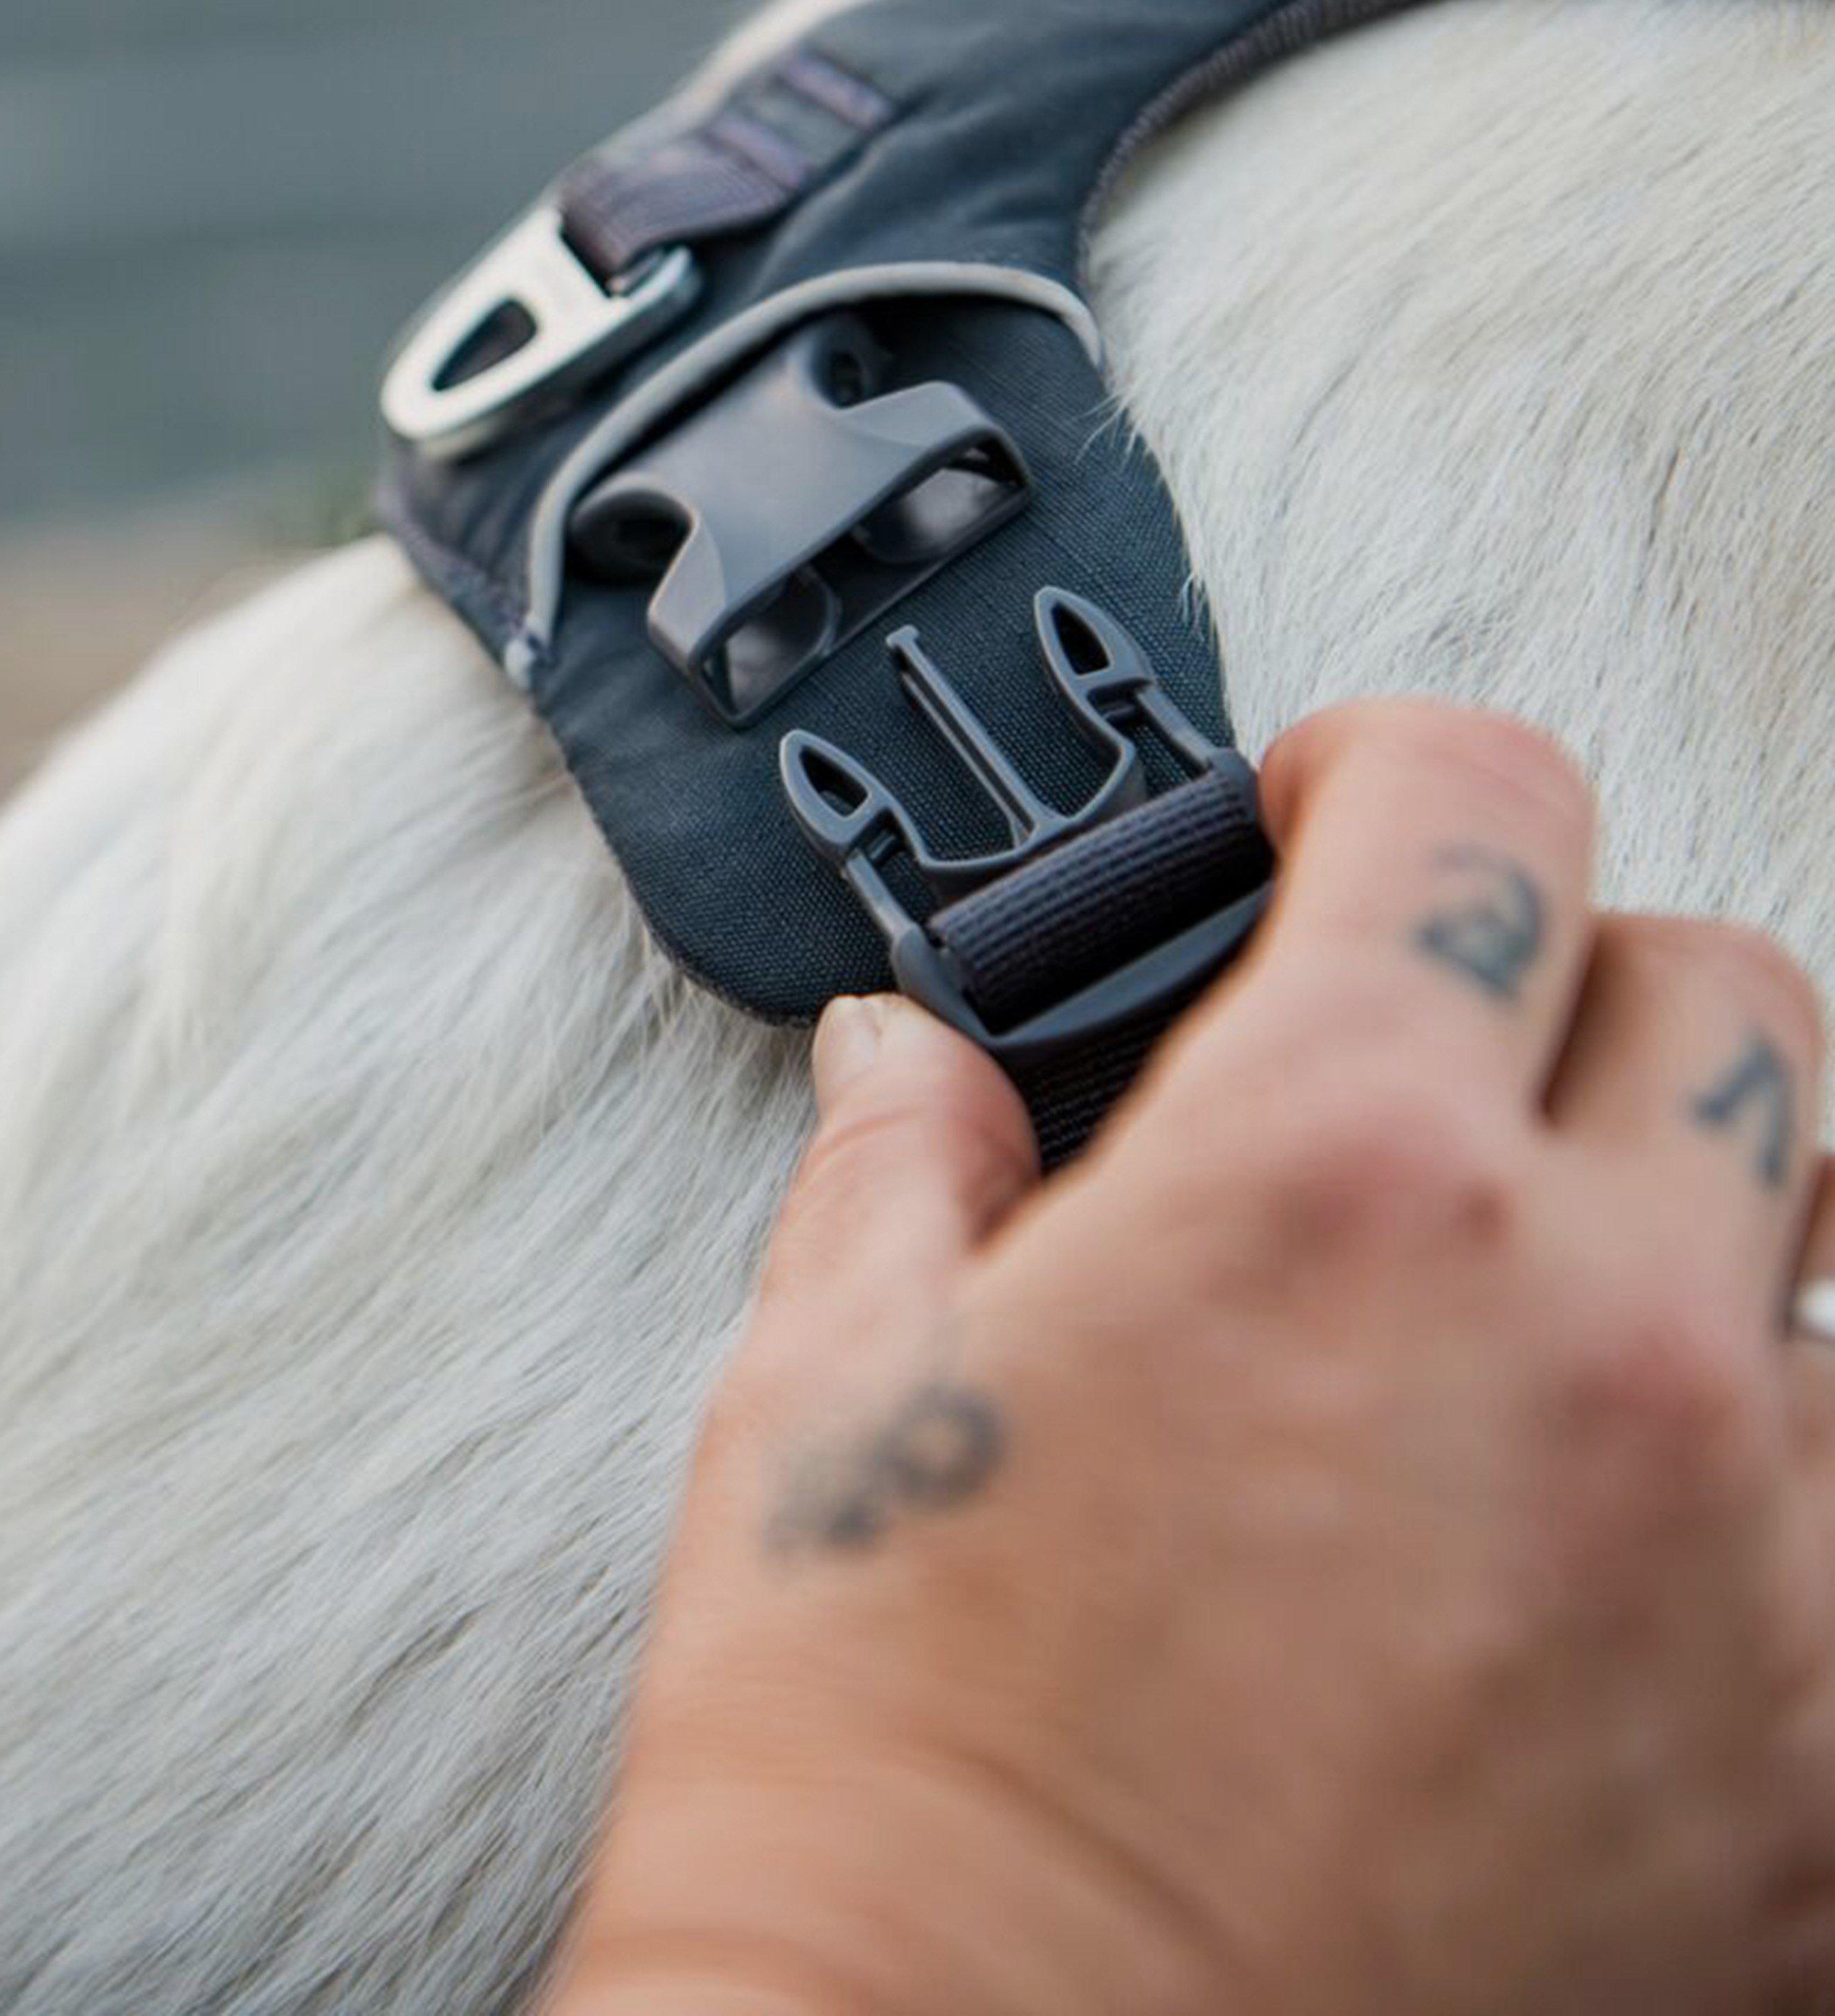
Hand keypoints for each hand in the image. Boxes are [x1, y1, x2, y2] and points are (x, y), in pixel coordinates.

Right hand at [550, 701, 1834, 2015]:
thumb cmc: (880, 1780)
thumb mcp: (826, 1390)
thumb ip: (907, 1163)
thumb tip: (917, 1061)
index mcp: (1325, 1180)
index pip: (1475, 804)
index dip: (1391, 770)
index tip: (1343, 816)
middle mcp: (1590, 1335)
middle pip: (1730, 993)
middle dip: (1571, 979)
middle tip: (1444, 1058)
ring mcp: (1751, 1565)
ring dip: (1697, 1236)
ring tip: (1532, 1319)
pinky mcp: (1819, 1790)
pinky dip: (1758, 1489)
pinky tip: (1598, 1543)